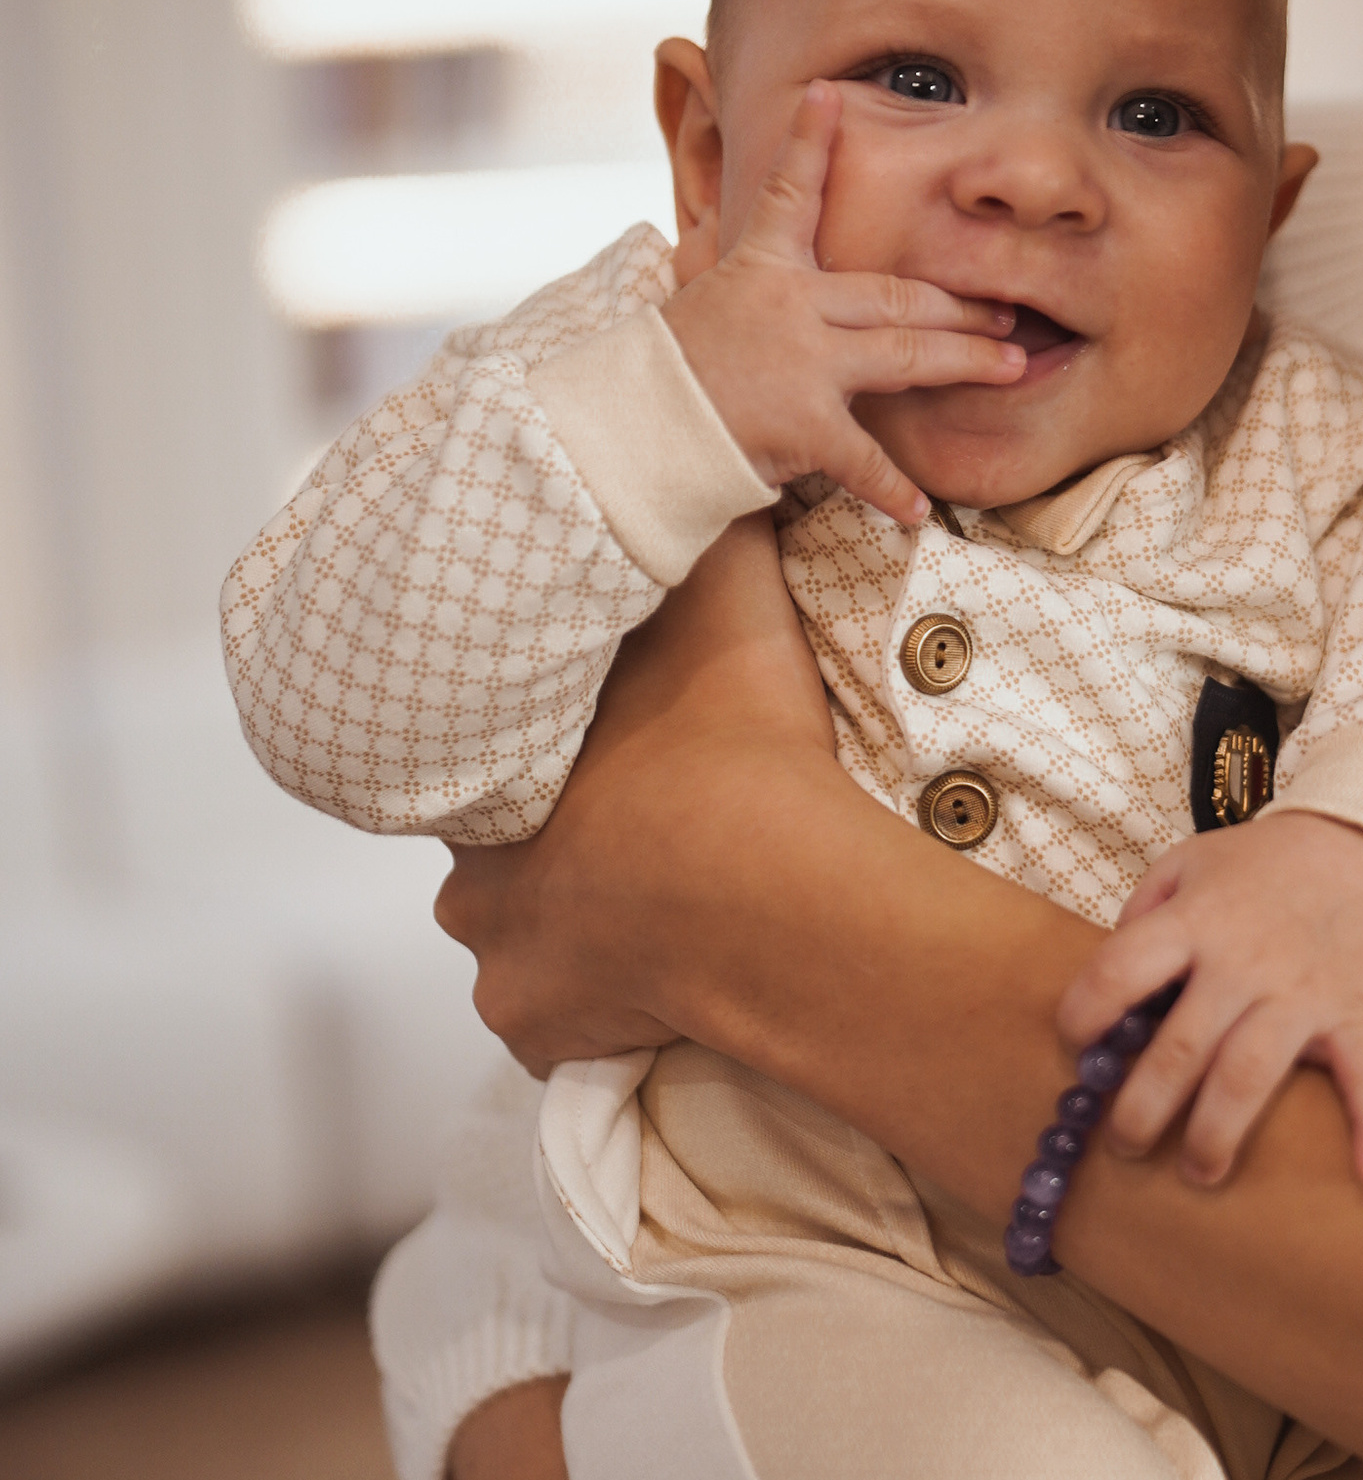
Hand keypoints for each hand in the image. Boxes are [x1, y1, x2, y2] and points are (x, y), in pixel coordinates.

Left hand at [435, 510, 840, 1070]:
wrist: (775, 898)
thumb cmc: (734, 748)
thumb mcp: (729, 602)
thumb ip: (715, 534)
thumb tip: (715, 444)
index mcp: (495, 777)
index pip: (489, 762)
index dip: (549, 754)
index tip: (604, 753)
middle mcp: (471, 881)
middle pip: (494, 862)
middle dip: (553, 850)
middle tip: (640, 830)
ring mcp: (504, 970)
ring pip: (522, 946)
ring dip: (574, 931)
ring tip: (655, 908)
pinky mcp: (545, 1034)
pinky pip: (559, 1026)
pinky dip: (599, 1011)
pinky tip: (657, 981)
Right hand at [662, 80, 1024, 524]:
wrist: (632, 427)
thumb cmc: (665, 373)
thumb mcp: (700, 304)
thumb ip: (738, 279)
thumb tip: (741, 253)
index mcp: (762, 270)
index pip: (788, 195)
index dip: (809, 143)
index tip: (830, 93)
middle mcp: (793, 307)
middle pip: (897, 295)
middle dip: (959, 302)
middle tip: (1008, 306)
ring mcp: (804, 363)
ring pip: (907, 357)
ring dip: (965, 360)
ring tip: (1011, 366)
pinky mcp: (803, 423)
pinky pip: (864, 458)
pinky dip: (892, 487)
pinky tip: (921, 510)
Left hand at [1059, 813, 1362, 1191]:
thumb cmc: (1266, 868)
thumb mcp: (1190, 863)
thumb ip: (1141, 913)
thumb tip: (1102, 982)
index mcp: (1195, 921)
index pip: (1119, 971)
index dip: (1083, 1014)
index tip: (1073, 1047)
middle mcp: (1244, 961)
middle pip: (1180, 1047)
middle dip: (1142, 1109)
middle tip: (1124, 1145)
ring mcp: (1303, 994)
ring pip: (1249, 1075)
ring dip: (1216, 1134)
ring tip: (1197, 1173)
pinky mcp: (1358, 1017)